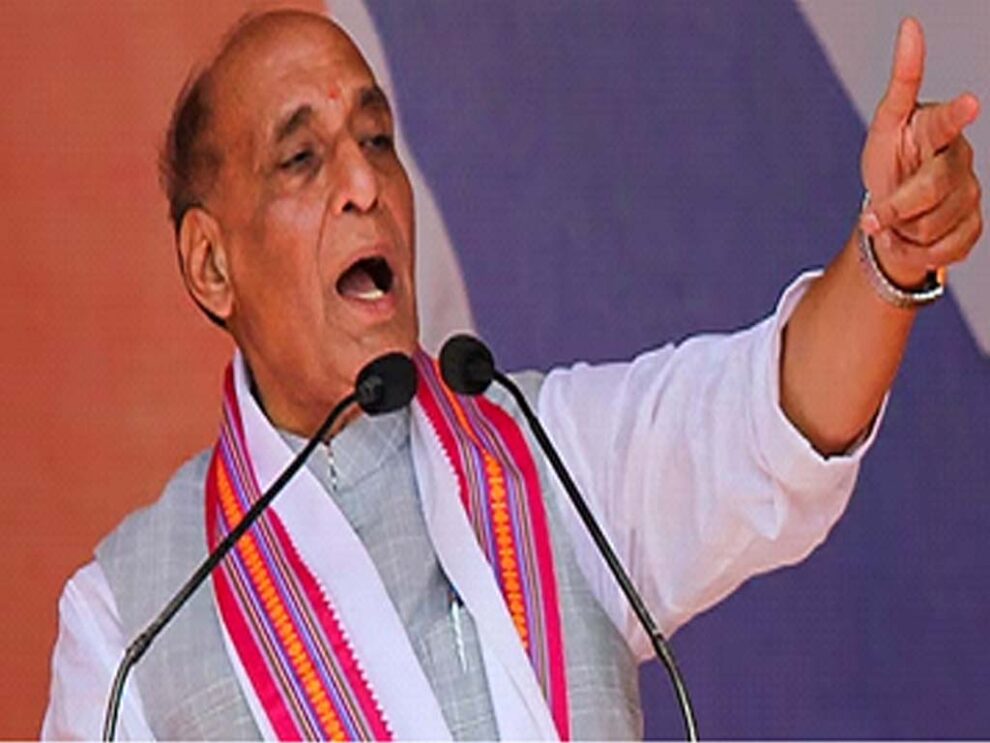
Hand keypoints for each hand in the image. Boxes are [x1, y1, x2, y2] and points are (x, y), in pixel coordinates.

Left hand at [859, 17, 981, 288]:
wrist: (891, 214)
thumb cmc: (891, 159)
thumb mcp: (885, 127)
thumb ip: (901, 85)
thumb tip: (910, 25)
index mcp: (937, 131)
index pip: (945, 123)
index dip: (955, 115)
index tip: (967, 103)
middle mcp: (960, 160)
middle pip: (931, 189)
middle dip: (896, 209)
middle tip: (873, 220)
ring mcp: (969, 195)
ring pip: (934, 226)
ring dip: (902, 232)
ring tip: (896, 222)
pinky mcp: (971, 228)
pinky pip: (942, 251)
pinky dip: (913, 253)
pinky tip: (908, 241)